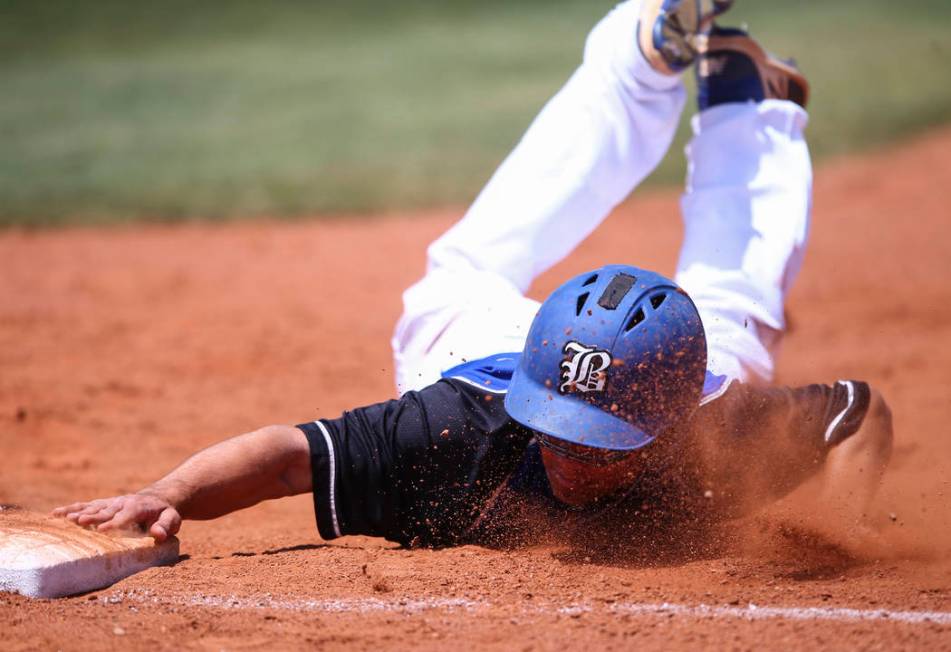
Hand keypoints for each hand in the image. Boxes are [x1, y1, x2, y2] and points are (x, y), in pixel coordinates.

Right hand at [52, 493, 181, 541]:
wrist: (157, 500)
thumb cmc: (164, 514)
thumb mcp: (172, 520)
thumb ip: (166, 526)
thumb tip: (158, 534)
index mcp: (138, 507)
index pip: (125, 516)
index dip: (114, 523)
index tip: (103, 530)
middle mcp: (121, 503)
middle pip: (105, 511)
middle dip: (93, 517)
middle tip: (78, 522)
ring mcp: (110, 503)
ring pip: (92, 507)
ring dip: (78, 512)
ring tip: (64, 518)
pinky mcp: (102, 505)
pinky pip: (85, 505)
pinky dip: (70, 509)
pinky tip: (55, 514)